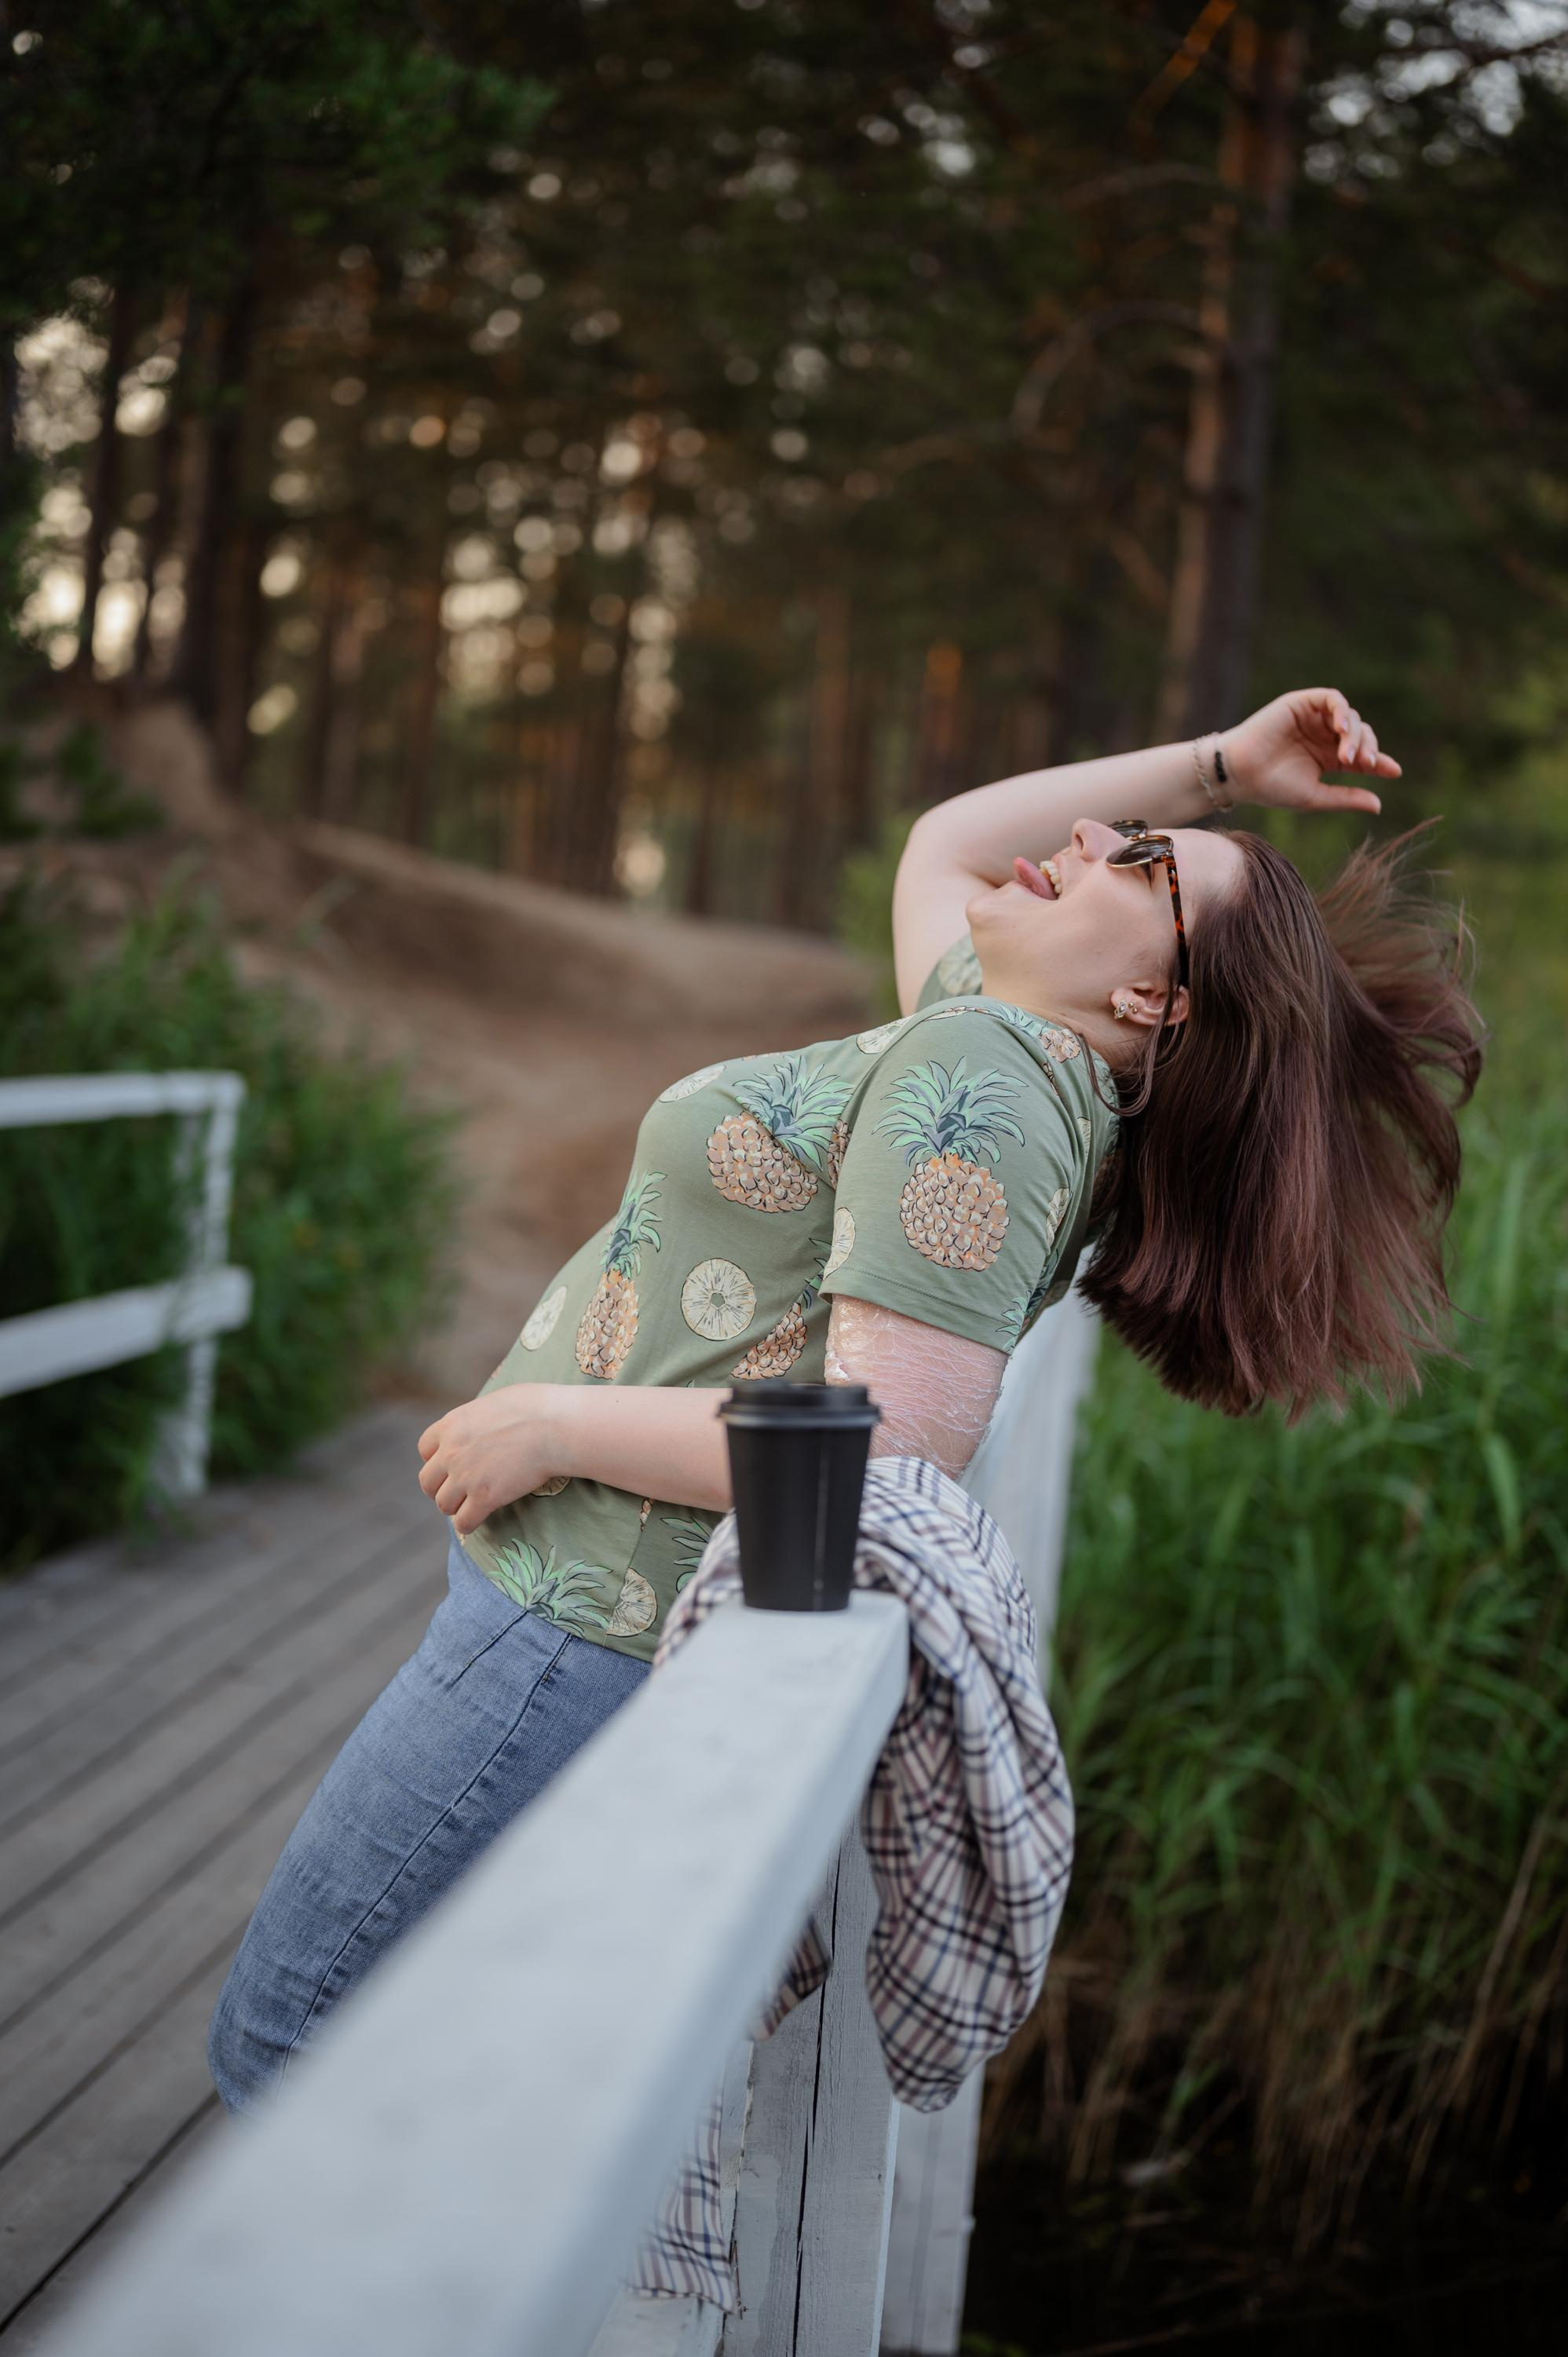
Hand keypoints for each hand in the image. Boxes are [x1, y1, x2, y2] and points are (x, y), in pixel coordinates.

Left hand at [417, 1385, 561, 1537]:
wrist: (553, 1426)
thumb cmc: (534, 1408)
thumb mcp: (492, 1404)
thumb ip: (476, 1420)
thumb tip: (482, 1427)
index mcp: (451, 1425)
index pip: (424, 1448)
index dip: (436, 1459)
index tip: (449, 1465)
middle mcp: (451, 1452)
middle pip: (427, 1481)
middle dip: (440, 1487)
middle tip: (457, 1490)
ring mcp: (465, 1477)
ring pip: (443, 1504)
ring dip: (454, 1507)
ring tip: (469, 1506)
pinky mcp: (484, 1498)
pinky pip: (464, 1522)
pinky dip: (468, 1524)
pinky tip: (478, 1520)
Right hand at [1220, 688, 1400, 814]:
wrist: (1240, 774)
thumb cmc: (1272, 788)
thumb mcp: (1315, 796)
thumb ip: (1346, 797)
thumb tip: (1379, 805)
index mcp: (1328, 758)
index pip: (1363, 757)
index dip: (1380, 762)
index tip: (1393, 772)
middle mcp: (1323, 736)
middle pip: (1360, 734)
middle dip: (1368, 748)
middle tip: (1364, 764)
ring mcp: (1314, 718)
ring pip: (1349, 717)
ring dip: (1354, 734)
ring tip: (1347, 755)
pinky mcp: (1302, 703)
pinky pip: (1331, 698)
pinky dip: (1341, 710)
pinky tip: (1341, 728)